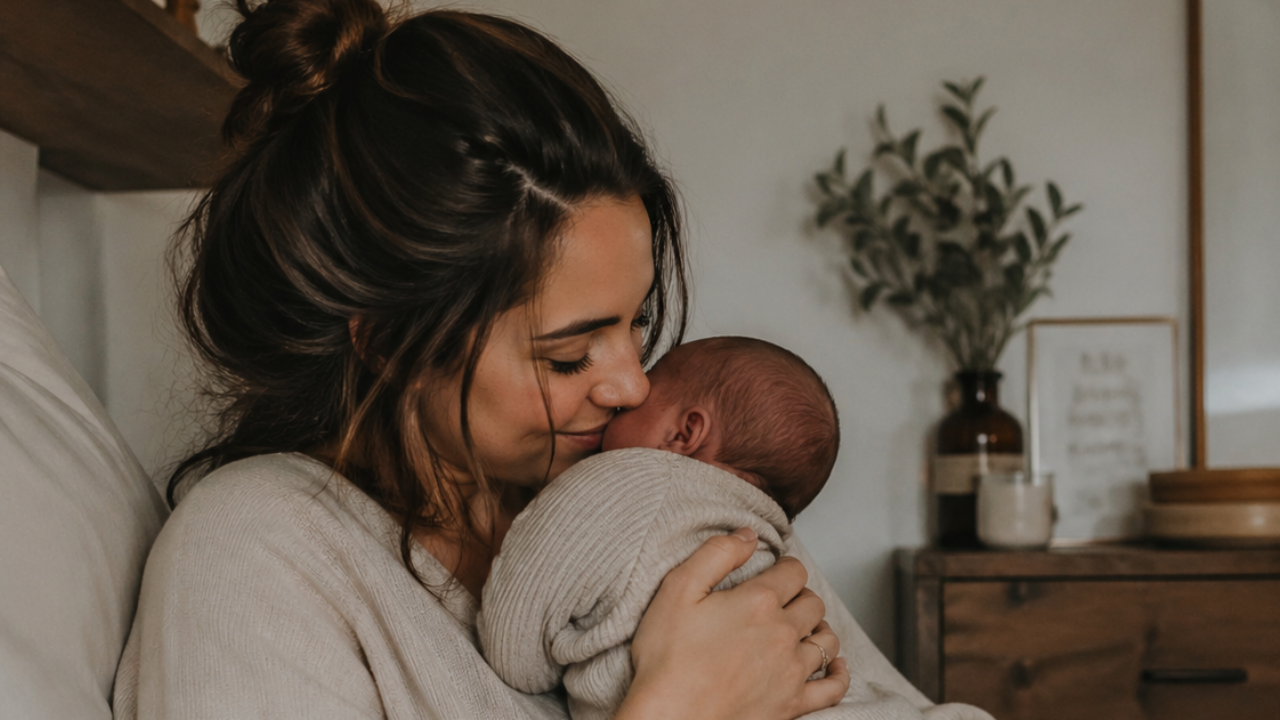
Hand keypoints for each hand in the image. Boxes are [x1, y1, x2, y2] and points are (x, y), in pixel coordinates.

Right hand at [617, 528, 850, 719]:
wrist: (670, 718)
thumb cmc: (667, 659)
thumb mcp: (678, 589)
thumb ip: (716, 553)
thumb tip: (748, 534)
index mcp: (758, 602)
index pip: (793, 572)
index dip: (787, 566)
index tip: (779, 571)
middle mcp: (782, 634)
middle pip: (812, 603)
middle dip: (802, 595)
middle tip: (785, 599)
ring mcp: (791, 671)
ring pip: (826, 640)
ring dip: (818, 628)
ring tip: (804, 627)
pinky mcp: (792, 704)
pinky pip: (833, 687)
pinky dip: (839, 673)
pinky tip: (835, 666)